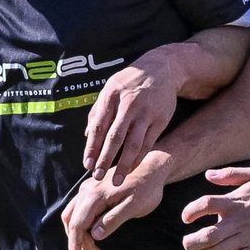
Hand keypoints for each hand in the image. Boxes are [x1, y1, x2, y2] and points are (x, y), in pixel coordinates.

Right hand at [62, 159, 170, 249]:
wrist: (153, 168)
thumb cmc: (147, 188)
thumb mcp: (134, 206)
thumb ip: (114, 219)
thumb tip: (95, 235)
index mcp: (95, 194)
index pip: (77, 224)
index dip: (75, 245)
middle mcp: (87, 189)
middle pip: (72, 222)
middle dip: (80, 244)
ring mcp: (88, 188)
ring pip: (73, 216)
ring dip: (80, 235)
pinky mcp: (93, 189)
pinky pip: (79, 209)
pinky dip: (82, 225)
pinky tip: (95, 235)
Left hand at [82, 59, 178, 183]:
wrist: (162, 69)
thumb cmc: (130, 82)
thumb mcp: (110, 88)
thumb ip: (98, 111)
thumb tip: (87, 136)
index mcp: (111, 96)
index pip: (99, 126)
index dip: (92, 147)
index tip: (87, 165)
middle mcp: (129, 104)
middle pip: (115, 137)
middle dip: (105, 159)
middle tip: (98, 176)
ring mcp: (146, 112)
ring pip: (133, 143)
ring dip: (124, 164)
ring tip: (117, 180)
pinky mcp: (160, 119)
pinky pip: (148, 143)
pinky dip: (139, 158)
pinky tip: (132, 168)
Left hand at [181, 166, 249, 249]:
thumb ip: (231, 174)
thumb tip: (208, 175)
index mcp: (236, 202)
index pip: (205, 205)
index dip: (190, 211)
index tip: (186, 218)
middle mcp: (238, 222)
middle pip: (206, 236)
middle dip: (190, 242)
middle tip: (187, 243)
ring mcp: (246, 239)